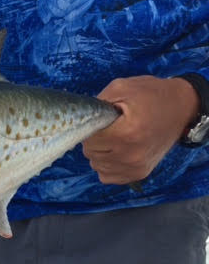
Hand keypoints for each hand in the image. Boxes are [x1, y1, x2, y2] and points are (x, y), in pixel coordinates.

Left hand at [83, 75, 199, 184]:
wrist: (182, 107)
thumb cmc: (151, 95)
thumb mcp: (121, 88)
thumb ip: (97, 105)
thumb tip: (80, 122)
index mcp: (127, 132)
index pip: (89, 139)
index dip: (92, 128)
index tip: (104, 121)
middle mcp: (131, 155)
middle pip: (90, 152)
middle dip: (95, 139)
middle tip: (112, 128)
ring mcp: (135, 167)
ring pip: (96, 165)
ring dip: (100, 153)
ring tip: (117, 139)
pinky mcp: (138, 175)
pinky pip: (106, 176)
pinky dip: (107, 165)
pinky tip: (118, 151)